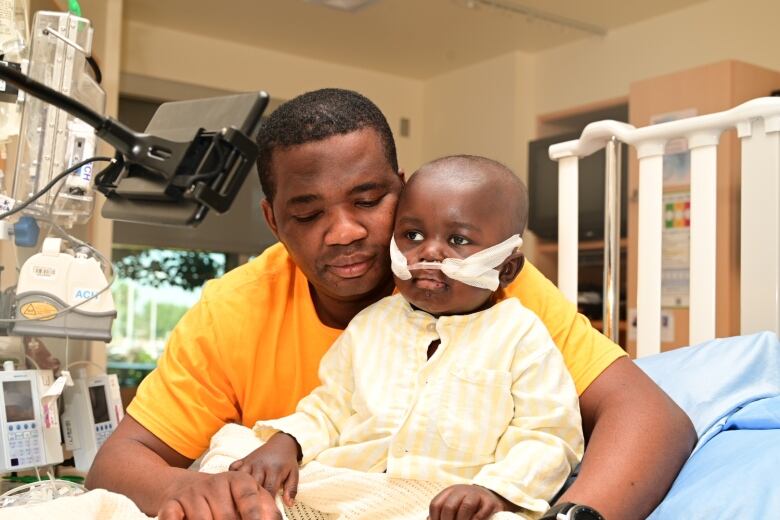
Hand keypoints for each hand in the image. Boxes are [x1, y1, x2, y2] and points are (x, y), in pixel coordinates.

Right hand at [157, 471, 280, 519]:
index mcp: (239, 480)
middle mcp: (215, 484)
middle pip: (227, 517)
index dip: (255, 516)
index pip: (249, 499)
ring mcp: (192, 493)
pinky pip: (172, 518)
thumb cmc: (226, 498)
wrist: (188, 487)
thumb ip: (266, 510)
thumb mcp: (248, 498)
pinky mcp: (171, 504)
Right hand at [229, 432, 300, 505]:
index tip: (263, 511)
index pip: (268, 490)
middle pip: (252, 484)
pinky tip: (231, 485)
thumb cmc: (287, 462)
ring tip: (239, 498)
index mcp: (274, 470)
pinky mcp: (243, 459)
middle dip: (251, 497)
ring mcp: (250, 461)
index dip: (265, 502)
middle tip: (249, 507)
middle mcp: (260, 465)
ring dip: (239, 487)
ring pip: (240, 476)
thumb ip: (291, 489)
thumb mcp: (294, 474)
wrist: (281, 443)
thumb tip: (288, 504)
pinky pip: (232, 468)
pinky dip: (230, 476)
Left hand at [429, 484, 517, 519]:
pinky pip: (481, 512)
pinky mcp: (489, 502)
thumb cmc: (467, 504)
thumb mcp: (453, 504)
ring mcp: (476, 495)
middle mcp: (461, 491)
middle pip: (449, 506)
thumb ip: (442, 511)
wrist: (490, 496)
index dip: (434, 518)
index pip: (436, 504)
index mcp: (449, 492)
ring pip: (466, 507)